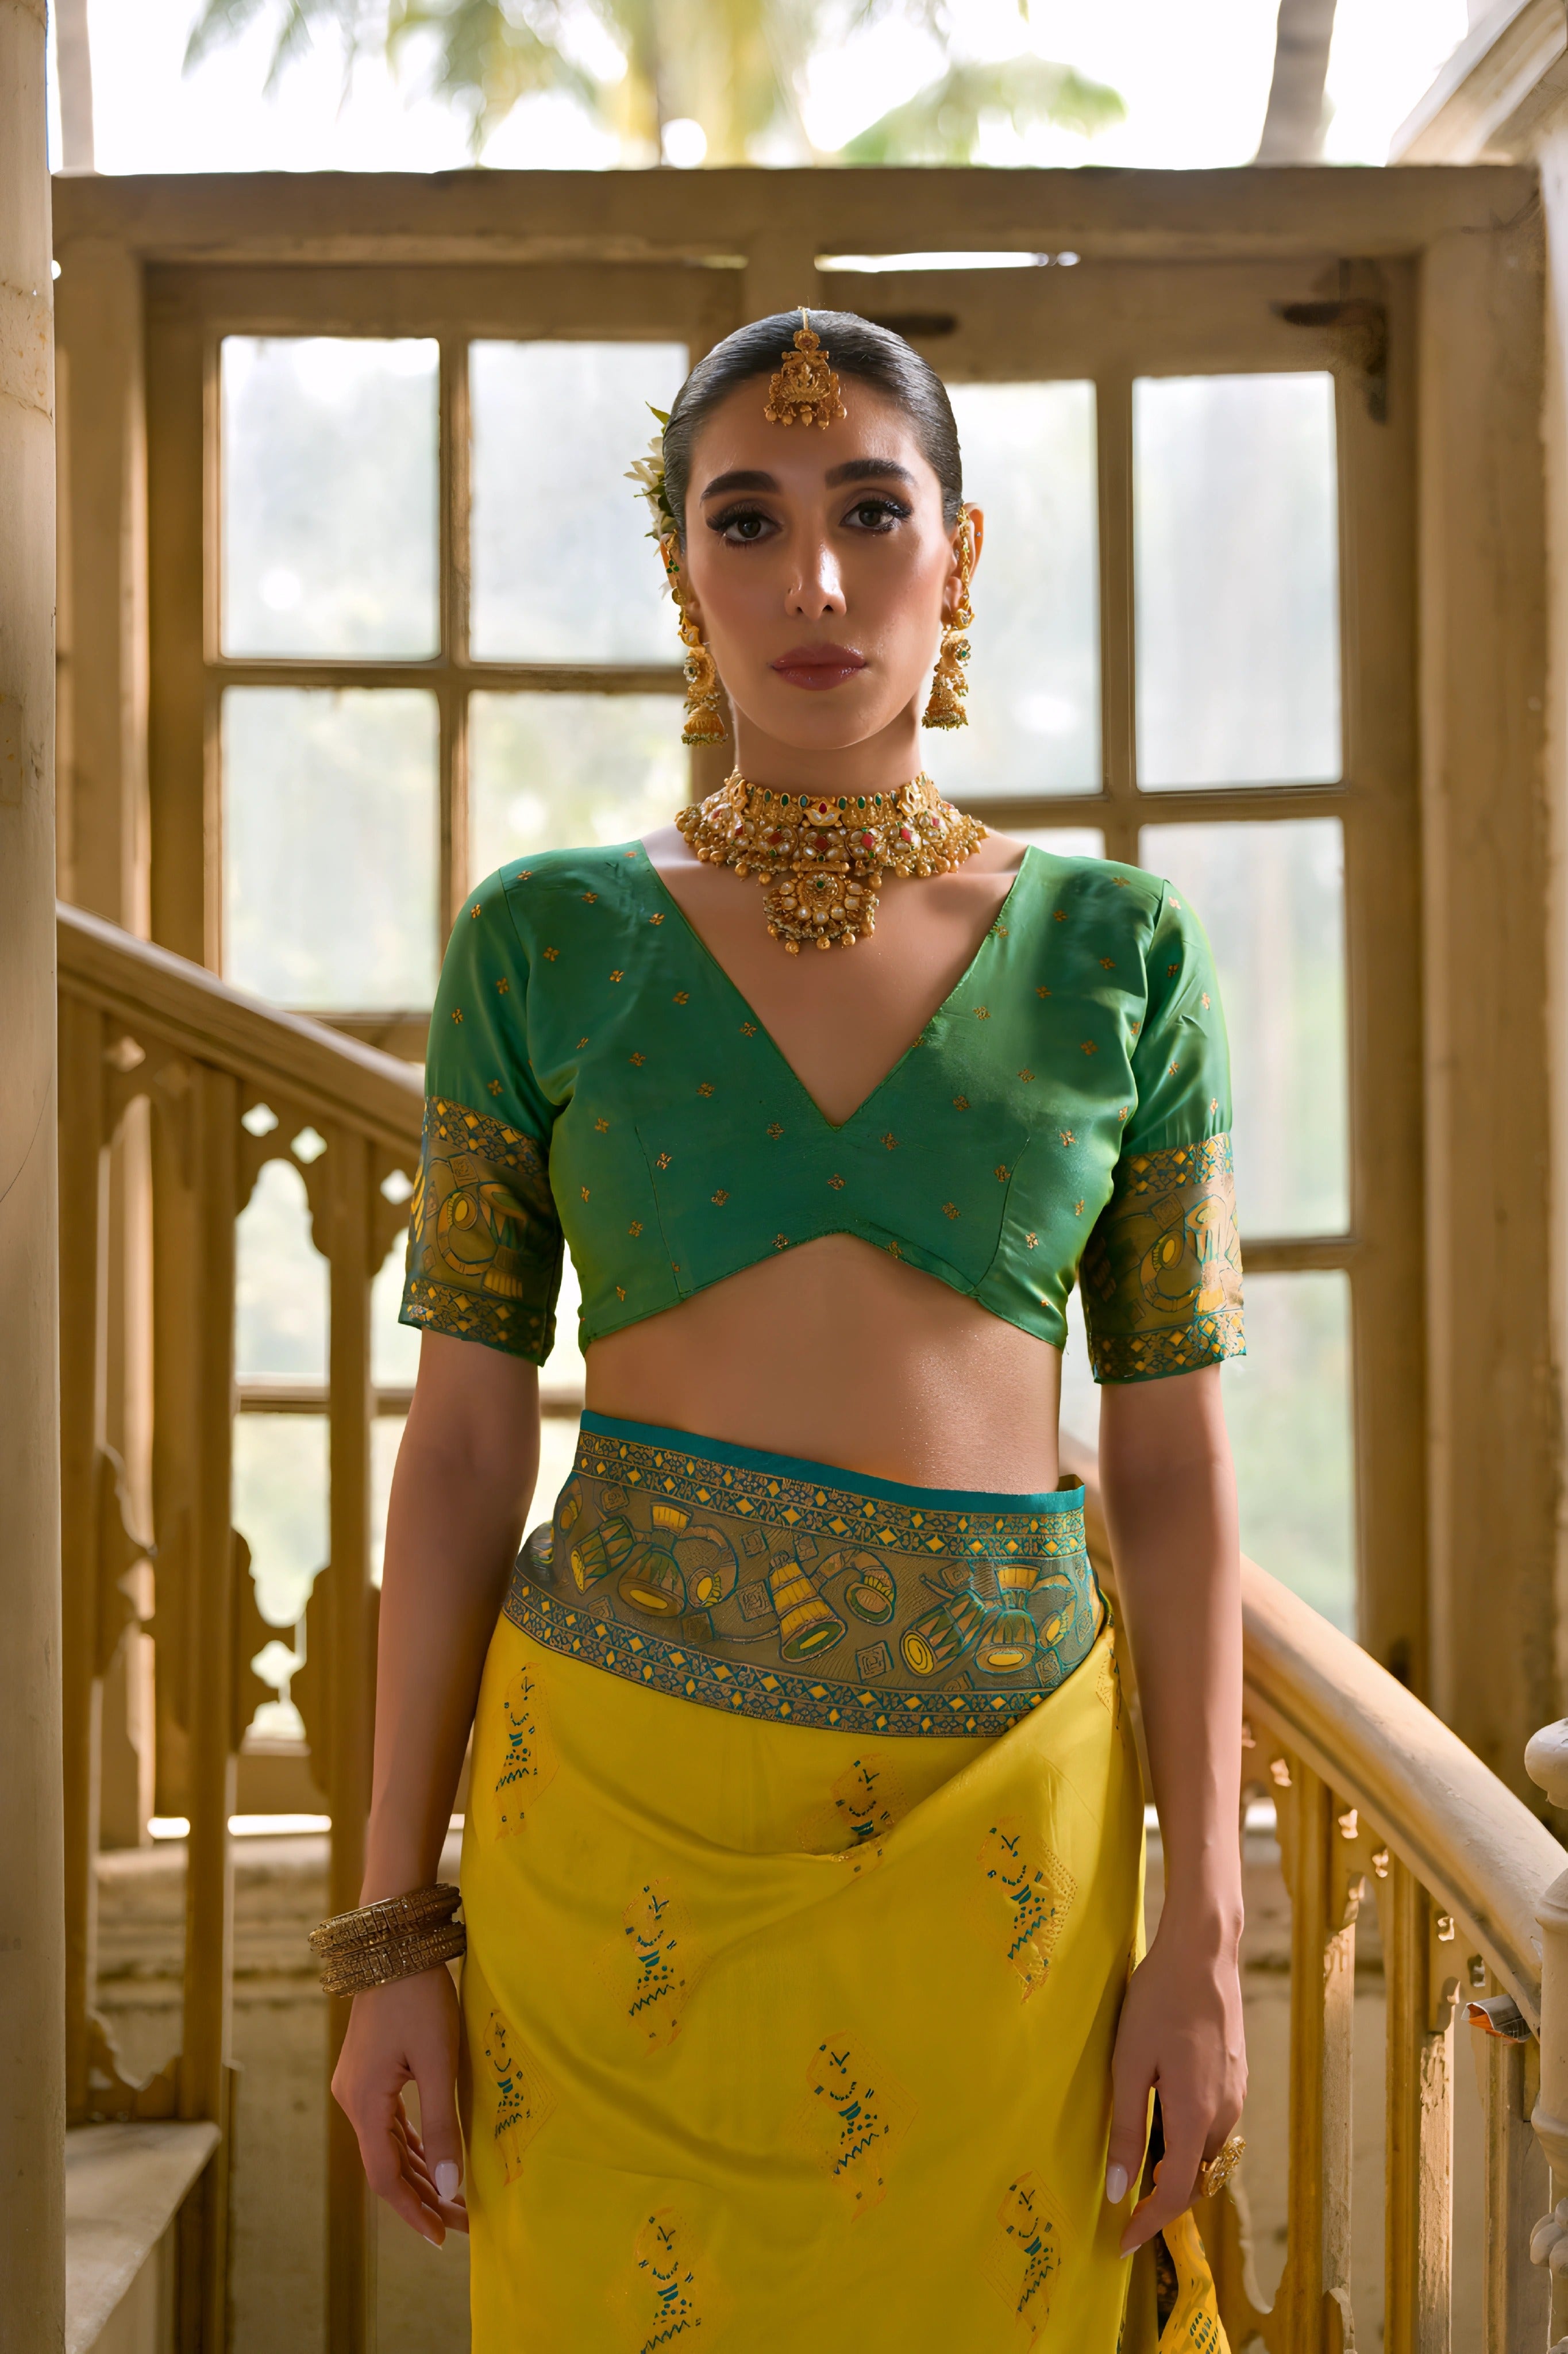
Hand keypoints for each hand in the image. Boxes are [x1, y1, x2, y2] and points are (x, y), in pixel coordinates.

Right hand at [331, 1965, 468, 2246]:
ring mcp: (357, 2085)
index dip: (414, 2211)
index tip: (442, 2236)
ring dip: (419, 2171)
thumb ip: (443, 2126)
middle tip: (460, 2223)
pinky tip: (434, 2157)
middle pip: (386, 2165)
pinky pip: (389, 2121)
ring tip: (452, 2199)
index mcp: (364, 2104)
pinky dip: (411, 2144)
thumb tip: (451, 2189)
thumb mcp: (438, 2063)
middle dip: (423, 2196)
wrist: (394, 1944)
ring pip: (388, 2144)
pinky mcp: (367, 2071)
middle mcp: (352, 2100)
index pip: (386, 2177)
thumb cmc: (419, 1998)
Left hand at [1104, 1915, 1245, 2256]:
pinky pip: (1212, 2124)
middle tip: (1124, 2201)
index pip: (1177, 2194)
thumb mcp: (1129, 2064)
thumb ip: (1126, 2129)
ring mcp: (1236, 2094)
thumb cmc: (1158, 2001)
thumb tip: (1119, 2191)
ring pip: (1205, 2151)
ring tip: (1138, 2154)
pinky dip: (1187, 2136)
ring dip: (1175, 2164)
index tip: (1121, 2242)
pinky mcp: (1237, 2076)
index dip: (1149, 2224)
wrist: (1203, 1951)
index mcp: (1195, 2115)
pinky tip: (1162, 2112)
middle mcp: (1224, 2113)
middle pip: (1194, 2177)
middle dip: (1162, 2197)